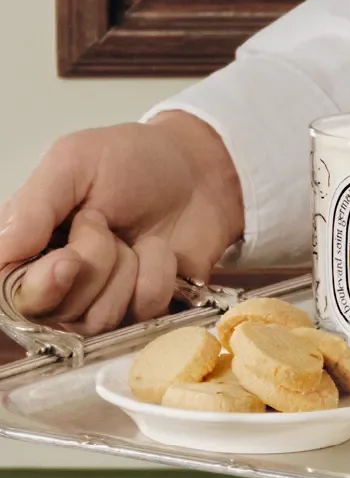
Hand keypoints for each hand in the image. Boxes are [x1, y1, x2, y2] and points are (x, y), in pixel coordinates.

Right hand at [0, 113, 243, 333]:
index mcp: (31, 246)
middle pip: (60, 311)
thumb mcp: (75, 162)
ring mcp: (107, 299)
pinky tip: (161, 251)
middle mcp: (63, 281)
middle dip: (93, 263)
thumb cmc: (135, 160)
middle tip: (105, 223)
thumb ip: (34, 205)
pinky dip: (159, 274)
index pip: (13, 296)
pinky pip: (145, 312)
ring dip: (127, 269)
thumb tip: (2, 248)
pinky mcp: (148, 308)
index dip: (41, 288)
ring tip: (133, 237)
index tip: (69, 260)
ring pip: (102, 318)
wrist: (201, 169)